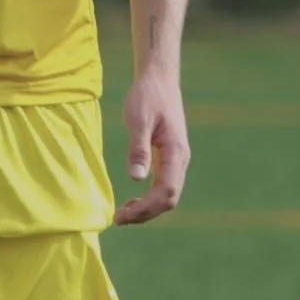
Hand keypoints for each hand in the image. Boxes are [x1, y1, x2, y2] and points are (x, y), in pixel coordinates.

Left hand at [114, 69, 190, 225]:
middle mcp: (180, 159)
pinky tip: (133, 201)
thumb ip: (138, 148)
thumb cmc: (147, 96)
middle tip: (118, 220)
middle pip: (169, 199)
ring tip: (123, 214)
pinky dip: (149, 199)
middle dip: (146, 214)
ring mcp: (176, 159)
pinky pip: (163, 186)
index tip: (123, 214)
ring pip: (167, 195)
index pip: (167, 191)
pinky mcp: (169, 157)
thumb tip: (136, 178)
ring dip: (148, 209)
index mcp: (176, 152)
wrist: (159, 79)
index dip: (147, 208)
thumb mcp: (138, 120)